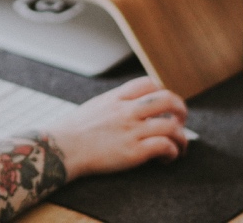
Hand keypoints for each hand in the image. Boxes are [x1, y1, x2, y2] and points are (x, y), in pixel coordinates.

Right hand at [46, 76, 188, 181]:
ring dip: (182, 138)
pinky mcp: (133, 152)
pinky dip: (172, 152)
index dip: (163, 92)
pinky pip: (164, 146)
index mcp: (117, 98)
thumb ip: (114, 104)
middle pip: (168, 99)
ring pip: (172, 126)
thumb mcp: (95, 107)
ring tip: (180, 147)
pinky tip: (166, 158)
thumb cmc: (73, 132)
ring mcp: (131, 130)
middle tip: (181, 121)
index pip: (149, 83)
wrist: (61, 149)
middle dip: (181, 110)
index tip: (164, 106)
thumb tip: (128, 106)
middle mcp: (127, 111)